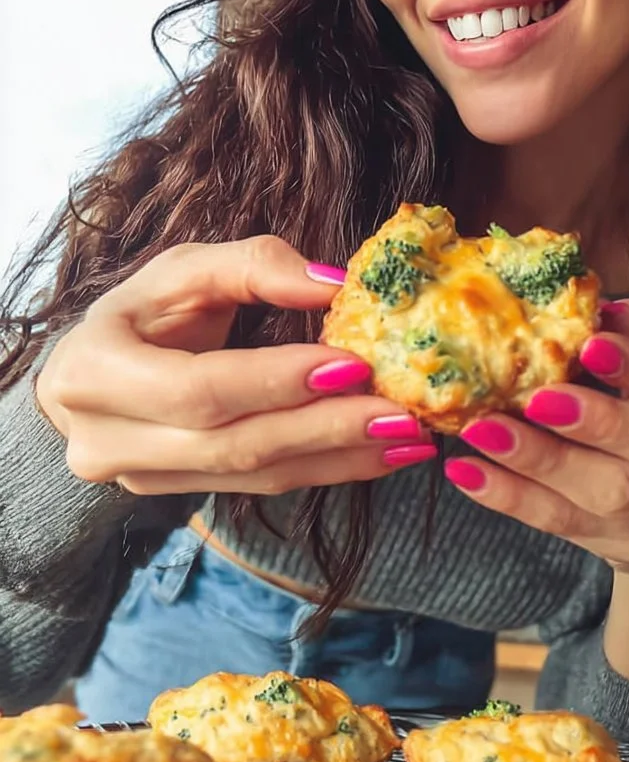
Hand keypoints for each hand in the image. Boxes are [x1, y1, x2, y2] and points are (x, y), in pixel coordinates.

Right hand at [36, 237, 435, 495]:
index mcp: (95, 371)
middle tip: (400, 414)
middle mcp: (108, 440)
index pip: (198, 389)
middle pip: (233, 443)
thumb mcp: (181, 270)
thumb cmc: (140, 312)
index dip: (275, 380)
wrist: (84, 374)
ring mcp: (139, 480)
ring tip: (409, 437)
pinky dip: (326, 468)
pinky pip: (260, 486)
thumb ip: (253, 265)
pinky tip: (380, 453)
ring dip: (339, 457)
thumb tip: (333, 283)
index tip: (351, 365)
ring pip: (253, 475)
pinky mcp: (177, 496)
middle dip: (325, 429)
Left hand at [445, 299, 628, 567]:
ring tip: (484, 427)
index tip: (593, 344)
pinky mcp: (624, 549)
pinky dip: (511, 496)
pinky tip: (469, 471)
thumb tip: (600, 307)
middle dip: (599, 421)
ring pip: (609, 492)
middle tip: (538, 396)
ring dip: (541, 458)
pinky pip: (562, 523)